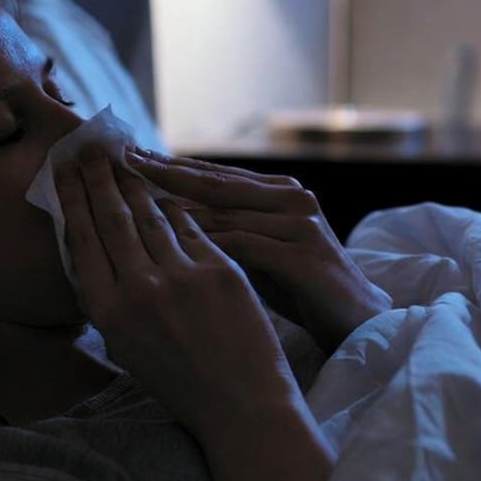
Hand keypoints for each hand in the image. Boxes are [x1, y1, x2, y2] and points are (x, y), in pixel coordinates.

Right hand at [54, 144, 299, 434]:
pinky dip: (177, 204)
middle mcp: (140, 289)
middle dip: (98, 176)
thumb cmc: (180, 379)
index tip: (61, 168)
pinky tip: (166, 184)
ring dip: (134, 180)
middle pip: (112, 217)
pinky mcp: (220, 270)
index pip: (82, 238)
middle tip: (89, 146)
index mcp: (109, 312)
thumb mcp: (127, 344)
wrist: (240, 404)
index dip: (71, 198)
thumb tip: (95, 243)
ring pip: (151, 214)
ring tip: (123, 156)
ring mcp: (182, 277)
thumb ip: (111, 296)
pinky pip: (192, 226)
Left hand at [126, 147, 390, 353]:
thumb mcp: (259, 253)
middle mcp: (292, 199)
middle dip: (166, 172)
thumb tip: (164, 218)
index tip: (127, 157)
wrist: (357, 323)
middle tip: (122, 161)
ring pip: (226, 212)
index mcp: (280, 193)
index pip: (215, 174)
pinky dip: (206, 244)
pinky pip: (244, 245)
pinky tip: (172, 246)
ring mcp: (300, 225)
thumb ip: (225, 231)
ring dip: (177, 207)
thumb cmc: (301, 290)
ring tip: (134, 202)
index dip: (170, 165)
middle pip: (216, 183)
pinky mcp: (304, 256)